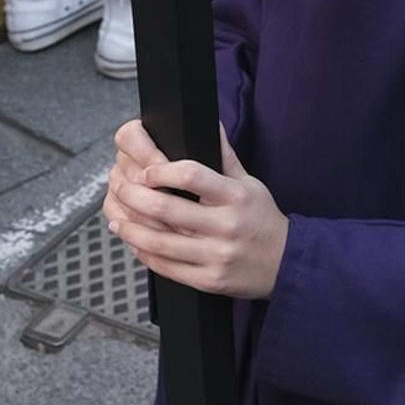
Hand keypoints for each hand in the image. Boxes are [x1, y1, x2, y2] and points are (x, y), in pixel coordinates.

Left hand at [106, 120, 288, 298]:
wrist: (287, 263)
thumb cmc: (262, 219)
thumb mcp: (250, 183)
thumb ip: (224, 156)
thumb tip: (209, 123)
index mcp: (234, 196)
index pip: (191, 176)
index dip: (161, 172)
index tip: (146, 171)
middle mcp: (225, 225)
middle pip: (166, 209)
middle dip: (134, 197)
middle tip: (121, 189)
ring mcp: (216, 256)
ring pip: (159, 242)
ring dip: (130, 229)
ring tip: (117, 219)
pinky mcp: (209, 280)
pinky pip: (167, 268)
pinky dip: (145, 255)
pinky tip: (135, 244)